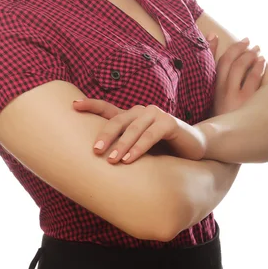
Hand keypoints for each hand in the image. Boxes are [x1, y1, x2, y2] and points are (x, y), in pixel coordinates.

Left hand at [72, 99, 190, 163]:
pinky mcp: (169, 122)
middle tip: (95, 150)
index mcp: (131, 116)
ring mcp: (155, 114)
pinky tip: (130, 159)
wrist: (194, 149)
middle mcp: (141, 112)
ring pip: (134, 128)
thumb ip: (123, 150)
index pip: (107, 108)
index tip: (73, 104)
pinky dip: (140, 147)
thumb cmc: (163, 150)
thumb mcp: (139, 149)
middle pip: (118, 119)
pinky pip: (151, 135)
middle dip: (105, 134)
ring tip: (112, 160)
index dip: (91, 104)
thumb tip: (94, 164)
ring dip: (122, 145)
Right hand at [205, 34, 266, 115]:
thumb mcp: (207, 102)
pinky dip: (258, 67)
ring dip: (250, 55)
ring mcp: (235, 98)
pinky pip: (254, 80)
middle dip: (238, 48)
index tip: (214, 34)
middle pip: (229, 62)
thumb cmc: (217, 122)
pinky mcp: (248, 105)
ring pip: (242, 68)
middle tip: (247, 40)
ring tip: (257, 50)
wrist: (224, 146)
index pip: (209, 63)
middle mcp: (221, 92)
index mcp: (209, 91)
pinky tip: (262, 62)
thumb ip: (206, 83)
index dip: (211, 46)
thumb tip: (203, 65)